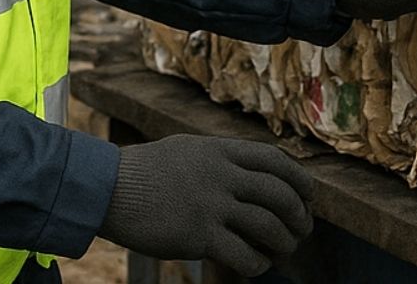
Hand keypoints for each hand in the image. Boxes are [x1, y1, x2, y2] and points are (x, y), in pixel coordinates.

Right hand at [100, 135, 313, 275]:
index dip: (298, 179)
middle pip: (279, 194)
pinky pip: (243, 253)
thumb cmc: (143, 171)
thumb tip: (249, 172)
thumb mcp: (187, 149)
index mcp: (220, 151)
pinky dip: (257, 263)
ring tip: (284, 249)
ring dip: (283, 241)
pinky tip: (258, 266)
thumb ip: (220, 158)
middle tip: (303, 227)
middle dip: (299, 214)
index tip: (308, 194)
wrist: (108, 188)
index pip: (275, 160)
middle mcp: (221, 175)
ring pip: (267, 225)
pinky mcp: (199, 235)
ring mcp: (211, 205)